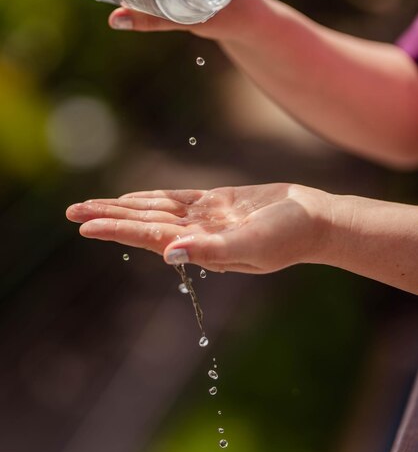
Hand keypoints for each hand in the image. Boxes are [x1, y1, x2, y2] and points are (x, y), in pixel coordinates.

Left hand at [66, 183, 330, 272]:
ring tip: (92, 205)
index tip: (84, 225)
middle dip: (108, 218)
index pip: (149, 236)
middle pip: (143, 223)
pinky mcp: (216, 203)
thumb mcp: (253, 244)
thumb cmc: (289, 236)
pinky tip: (133, 199)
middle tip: (72, 212)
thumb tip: (169, 253)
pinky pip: (176, 199)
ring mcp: (204, 218)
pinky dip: (152, 198)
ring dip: (123, 207)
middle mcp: (196, 233)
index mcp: (201, 245)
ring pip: (154, 210)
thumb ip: (213, 249)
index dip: (116, 229)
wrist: (315, 221)